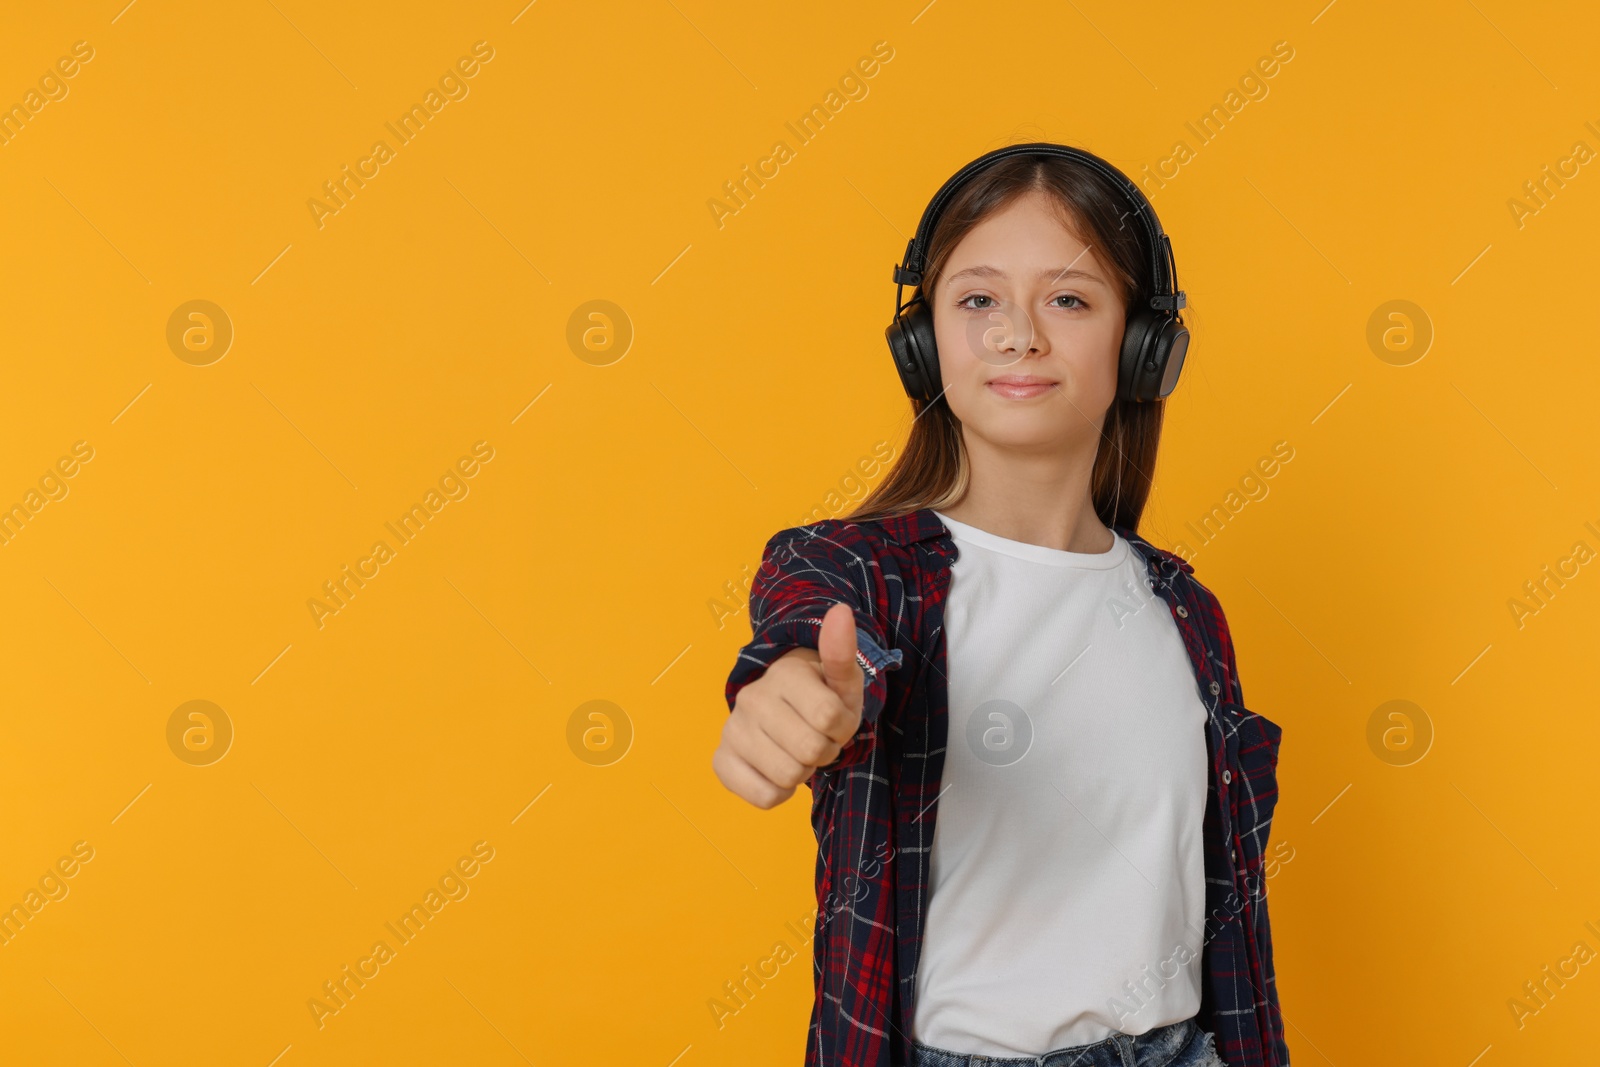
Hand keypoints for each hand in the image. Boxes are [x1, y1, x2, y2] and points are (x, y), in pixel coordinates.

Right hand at [713, 602, 865, 808]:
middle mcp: (751, 698)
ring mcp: (733, 729)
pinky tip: (777, 769)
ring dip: (804, 771)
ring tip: (797, 750)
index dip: (843, 727)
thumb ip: (843, 651)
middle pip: (810, 751)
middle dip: (824, 751)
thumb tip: (841, 611)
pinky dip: (780, 792)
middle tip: (816, 736)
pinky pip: (765, 797)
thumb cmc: (820, 697)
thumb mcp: (842, 680)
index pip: (830, 718)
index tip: (834, 719)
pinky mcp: (722, 760)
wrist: (783, 711)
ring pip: (789, 777)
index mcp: (784, 674)